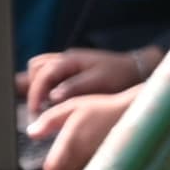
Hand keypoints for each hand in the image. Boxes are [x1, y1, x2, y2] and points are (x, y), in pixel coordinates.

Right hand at [21, 48, 153, 115]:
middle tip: (38, 110)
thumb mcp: (99, 82)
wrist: (135, 69)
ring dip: (38, 86)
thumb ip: (75, 87)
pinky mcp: (71, 71)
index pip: (43, 73)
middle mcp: (65, 58)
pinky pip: (50, 76)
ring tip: (43, 106)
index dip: (36, 93)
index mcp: (70, 59)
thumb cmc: (119, 75)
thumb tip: (52, 96)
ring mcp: (67, 63)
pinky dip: (46, 87)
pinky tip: (52, 102)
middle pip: (36, 68)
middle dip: (34, 88)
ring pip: (41, 70)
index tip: (35, 111)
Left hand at [24, 88, 135, 169]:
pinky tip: (77, 169)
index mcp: (71, 142)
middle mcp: (82, 155)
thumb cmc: (101, 108)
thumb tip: (32, 133)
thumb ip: (49, 120)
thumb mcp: (71, 106)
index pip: (53, 168)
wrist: (130, 113)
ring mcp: (94, 161)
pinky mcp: (103, 163)